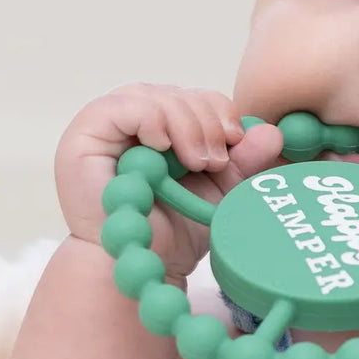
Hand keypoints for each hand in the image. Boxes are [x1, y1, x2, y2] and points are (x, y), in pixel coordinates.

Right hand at [54, 83, 283, 281]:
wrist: (146, 266)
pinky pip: (123, 107)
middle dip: (208, 121)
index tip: (236, 143)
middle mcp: (134, 120)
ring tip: (198, 163)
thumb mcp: (221, 192)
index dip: (221, 112)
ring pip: (155, 95)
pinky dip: (153, 122)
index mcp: (164, 126)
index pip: (196, 96)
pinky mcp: (84, 135)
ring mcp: (106, 125)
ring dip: (187, 125)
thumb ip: (246, 162)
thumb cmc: (176, 232)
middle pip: (178, 92)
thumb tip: (273, 133)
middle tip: (216, 162)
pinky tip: (164, 148)